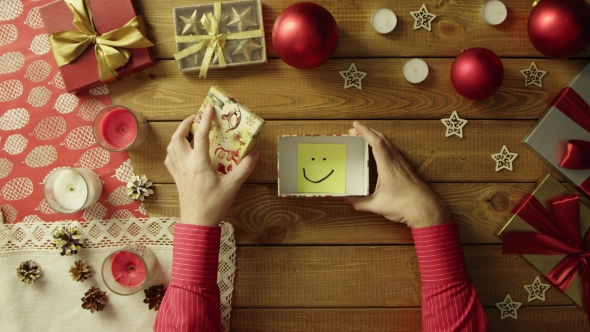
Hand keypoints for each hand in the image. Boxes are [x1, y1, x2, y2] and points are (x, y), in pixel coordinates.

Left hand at [164, 105, 258, 225]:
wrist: (197, 224)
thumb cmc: (213, 205)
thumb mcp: (232, 186)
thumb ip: (244, 169)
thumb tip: (254, 153)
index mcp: (199, 163)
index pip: (200, 136)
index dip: (205, 120)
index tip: (209, 108)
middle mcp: (185, 164)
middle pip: (178, 138)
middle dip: (185, 124)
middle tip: (196, 118)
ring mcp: (178, 172)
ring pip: (171, 147)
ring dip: (178, 135)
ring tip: (188, 131)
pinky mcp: (176, 179)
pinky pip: (169, 159)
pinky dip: (173, 150)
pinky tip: (180, 151)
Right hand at [344, 121, 450, 227]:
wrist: (426, 209)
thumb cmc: (405, 205)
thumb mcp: (378, 205)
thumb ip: (360, 202)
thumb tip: (347, 200)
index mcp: (388, 166)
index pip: (376, 143)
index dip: (365, 132)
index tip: (355, 125)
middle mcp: (396, 161)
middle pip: (382, 139)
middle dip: (368, 132)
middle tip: (354, 131)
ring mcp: (402, 164)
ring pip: (388, 143)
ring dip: (376, 137)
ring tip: (363, 138)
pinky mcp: (405, 168)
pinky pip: (392, 150)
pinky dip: (383, 146)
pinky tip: (378, 152)